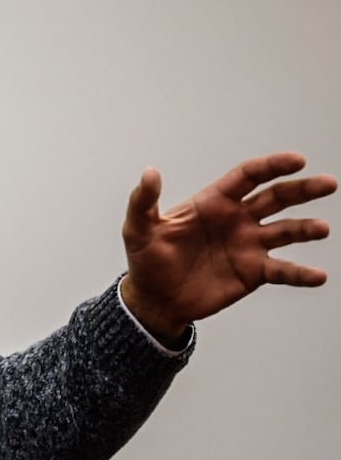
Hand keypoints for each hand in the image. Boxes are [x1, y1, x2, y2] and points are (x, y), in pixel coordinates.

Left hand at [120, 152, 335, 340]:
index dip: (272, 166)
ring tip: (321, 228)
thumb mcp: (138, 229)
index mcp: (214, 202)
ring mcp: (249, 245)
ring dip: (305, 228)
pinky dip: (301, 273)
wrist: (154, 298)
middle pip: (276, 197)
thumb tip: (149, 173)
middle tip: (329, 183)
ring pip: (286, 230)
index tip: (298, 160)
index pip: (248, 176)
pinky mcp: (253, 272)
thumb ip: (144, 201)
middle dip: (302, 189)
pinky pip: (283, 270)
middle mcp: (237, 220)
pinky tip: (318, 275)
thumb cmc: (146, 259)